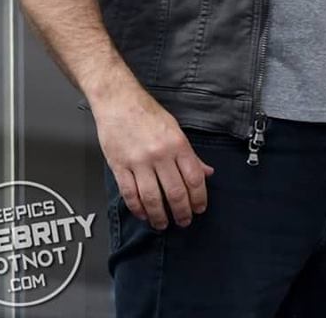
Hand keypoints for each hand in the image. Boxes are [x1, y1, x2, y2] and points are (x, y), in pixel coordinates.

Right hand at [93, 76, 214, 229]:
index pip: (194, 178)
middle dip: (182, 212)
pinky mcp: (119, 166)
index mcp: (177, 144)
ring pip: (152, 198)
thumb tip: (207, 172)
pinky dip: (138, 209)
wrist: (118, 100)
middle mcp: (160, 154)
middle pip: (175, 192)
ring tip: (164, 224)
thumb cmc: (146, 112)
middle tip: (184, 221)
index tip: (199, 208)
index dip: (199, 198)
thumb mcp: (175, 128)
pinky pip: (130, 194)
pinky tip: (144, 214)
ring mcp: (138, 162)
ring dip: (160, 216)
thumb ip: (190, 154)